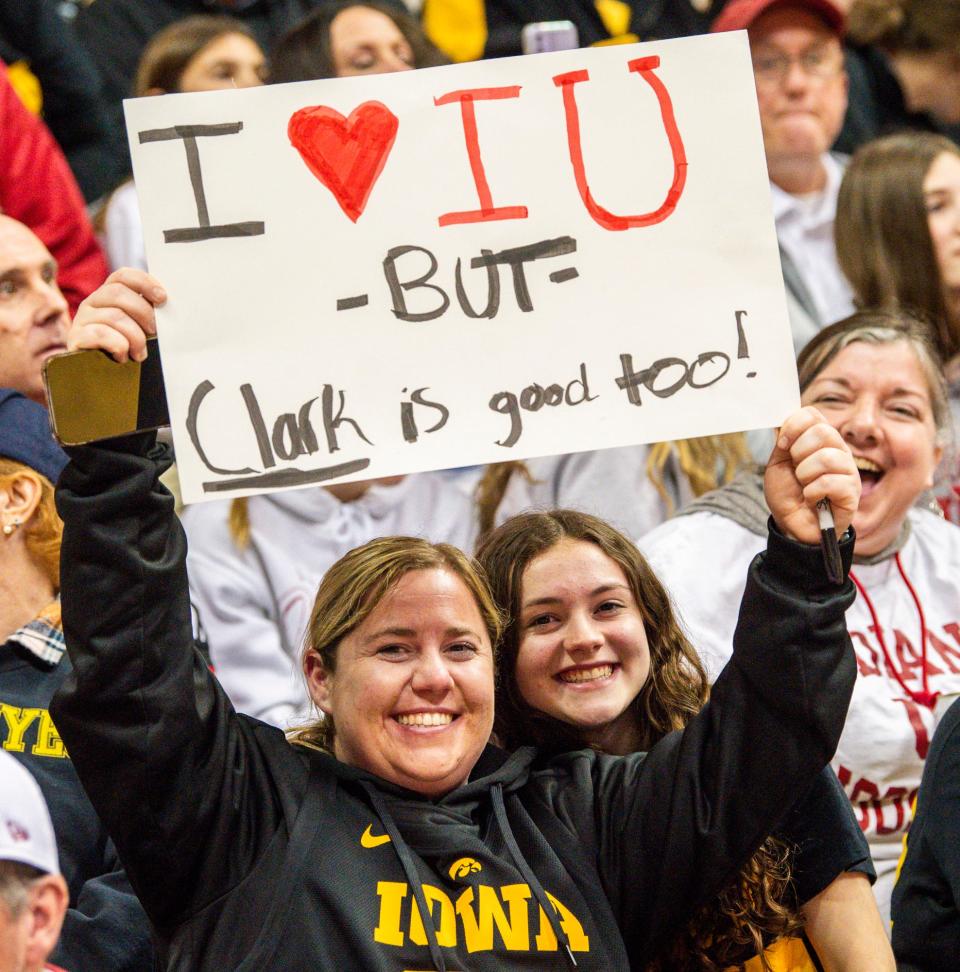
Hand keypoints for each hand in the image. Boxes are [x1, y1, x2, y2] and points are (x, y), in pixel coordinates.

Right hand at [68, 268, 166, 363]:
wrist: (99, 381)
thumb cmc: (125, 351)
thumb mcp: (138, 328)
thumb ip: (147, 313)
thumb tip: (164, 302)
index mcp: (108, 295)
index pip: (123, 276)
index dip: (144, 282)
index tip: (162, 298)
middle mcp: (91, 302)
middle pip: (119, 294)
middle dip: (144, 314)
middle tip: (153, 333)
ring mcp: (81, 319)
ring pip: (114, 316)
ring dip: (135, 337)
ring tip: (139, 353)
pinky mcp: (76, 338)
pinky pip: (101, 334)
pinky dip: (119, 346)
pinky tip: (123, 356)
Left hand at [764, 406, 858, 545]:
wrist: (790, 524)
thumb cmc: (787, 494)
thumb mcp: (778, 463)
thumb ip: (783, 440)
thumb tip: (783, 419)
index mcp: (820, 440)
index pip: (812, 414)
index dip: (793, 426)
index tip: (783, 445)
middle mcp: (838, 451)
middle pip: (823, 431)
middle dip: (799, 452)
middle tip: (796, 470)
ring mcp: (848, 471)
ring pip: (827, 457)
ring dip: (804, 474)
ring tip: (803, 486)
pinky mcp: (851, 492)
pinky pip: (831, 482)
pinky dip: (812, 492)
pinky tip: (811, 498)